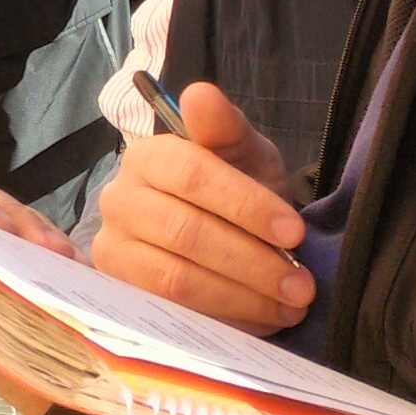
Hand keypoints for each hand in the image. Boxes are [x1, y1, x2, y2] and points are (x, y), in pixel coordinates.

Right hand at [91, 81, 312, 333]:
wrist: (222, 235)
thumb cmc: (235, 189)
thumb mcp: (243, 154)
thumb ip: (226, 127)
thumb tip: (201, 94)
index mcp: (148, 156)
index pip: (192, 175)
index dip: (246, 205)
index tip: (295, 232)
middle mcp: (119, 200)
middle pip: (186, 233)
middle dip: (252, 262)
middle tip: (302, 286)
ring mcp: (114, 250)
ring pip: (177, 279)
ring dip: (242, 297)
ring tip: (290, 307)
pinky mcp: (122, 294)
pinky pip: (173, 314)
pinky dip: (224, 320)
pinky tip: (262, 319)